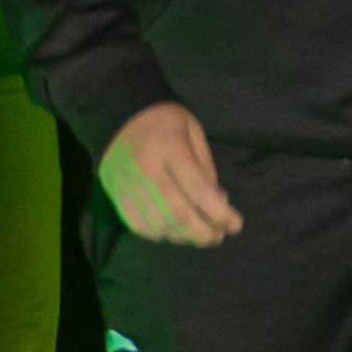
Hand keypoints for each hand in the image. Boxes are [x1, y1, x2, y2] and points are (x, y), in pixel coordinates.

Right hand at [102, 100, 239, 247]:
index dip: (220, 214)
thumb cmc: (165, 121)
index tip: (236, 225)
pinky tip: (174, 231)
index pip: (198, 191)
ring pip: (159, 224)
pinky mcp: (116, 193)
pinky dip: (160, 234)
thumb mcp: (194, 133)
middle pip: (178, 214)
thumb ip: (206, 169)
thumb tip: (219, 206)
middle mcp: (146, 168)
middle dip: (203, 233)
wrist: (119, 114)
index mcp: (170, 146)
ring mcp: (127, 183)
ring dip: (184, 237)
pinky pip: (138, 225)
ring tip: (199, 236)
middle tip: (218, 237)